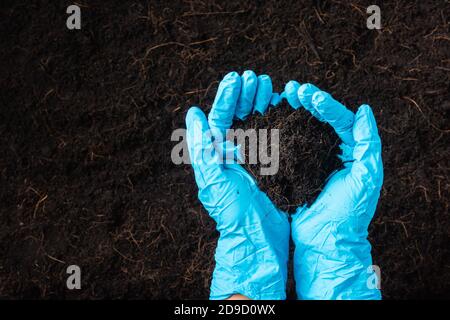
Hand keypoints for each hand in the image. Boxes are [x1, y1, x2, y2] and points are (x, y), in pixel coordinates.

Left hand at [185, 71, 288, 299]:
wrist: (260, 239)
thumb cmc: (233, 213)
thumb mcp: (213, 180)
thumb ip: (202, 148)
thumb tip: (193, 114)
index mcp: (217, 155)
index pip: (220, 119)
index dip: (226, 97)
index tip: (235, 77)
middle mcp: (235, 153)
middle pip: (239, 116)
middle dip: (246, 95)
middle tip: (255, 77)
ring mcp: (256, 158)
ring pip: (258, 122)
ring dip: (262, 102)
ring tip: (269, 85)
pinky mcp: (276, 164)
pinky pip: (277, 136)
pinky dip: (280, 118)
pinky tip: (285, 104)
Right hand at [285, 82, 382, 299]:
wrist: (326, 241)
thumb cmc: (350, 212)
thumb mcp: (366, 177)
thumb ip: (367, 143)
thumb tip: (364, 110)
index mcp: (351, 151)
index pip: (340, 120)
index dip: (325, 104)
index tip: (309, 95)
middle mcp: (331, 152)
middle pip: (319, 119)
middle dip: (307, 101)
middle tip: (292, 88)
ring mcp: (311, 160)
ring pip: (302, 128)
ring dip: (292, 111)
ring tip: (281, 96)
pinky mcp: (294, 170)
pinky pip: (287, 145)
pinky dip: (279, 130)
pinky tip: (270, 118)